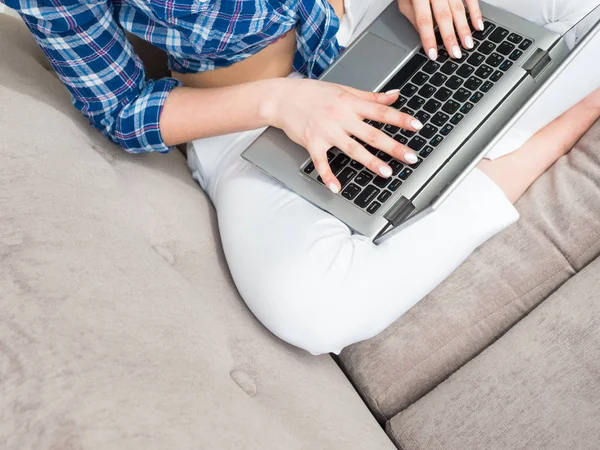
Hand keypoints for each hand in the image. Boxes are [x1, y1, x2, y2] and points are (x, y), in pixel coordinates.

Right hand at [263, 78, 422, 192]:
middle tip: (410, 156)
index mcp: (351, 103)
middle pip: (371, 133)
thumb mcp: (344, 90)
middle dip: (392, 146)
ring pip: (352, 149)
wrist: (283, 98)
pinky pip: (322, 162)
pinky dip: (328, 176)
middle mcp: (341, 117)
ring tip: (386, 172)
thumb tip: (395, 95)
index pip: (381, 112)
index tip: (417, 126)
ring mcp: (326, 131)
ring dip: (370, 161)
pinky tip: (336, 187)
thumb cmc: (313, 94)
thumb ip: (370, 97)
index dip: (400, 119)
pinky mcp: (312, 143)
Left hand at [398, 0, 483, 59]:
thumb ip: (413, 15)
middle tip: (455, 54)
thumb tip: (423, 34)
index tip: (433, 54)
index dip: (428, 38)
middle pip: (443, 15)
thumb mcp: (406, 0)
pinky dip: (475, 12)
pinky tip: (478, 26)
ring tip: (468, 45)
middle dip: (450, 37)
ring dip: (464, 28)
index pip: (424, 19)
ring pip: (458, 8)